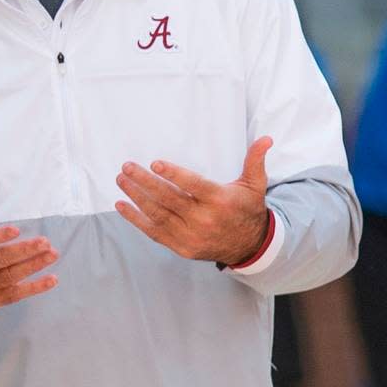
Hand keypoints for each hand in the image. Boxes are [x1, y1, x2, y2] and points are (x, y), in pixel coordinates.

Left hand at [114, 136, 272, 263]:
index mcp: (220, 201)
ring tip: (121, 180)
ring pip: (158, 215)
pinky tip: (121, 205)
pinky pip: (154, 232)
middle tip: (127, 167)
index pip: (193, 186)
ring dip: (136, 197)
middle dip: (145, 182)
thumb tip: (265, 139)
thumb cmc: (247, 209)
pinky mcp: (181, 247)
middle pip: (169, 199)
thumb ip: (255, 161)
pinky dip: (135, 219)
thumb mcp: (254, 185)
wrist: (249, 246)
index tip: (155, 164)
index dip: (174, 175)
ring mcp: (190, 236)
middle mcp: (204, 220)